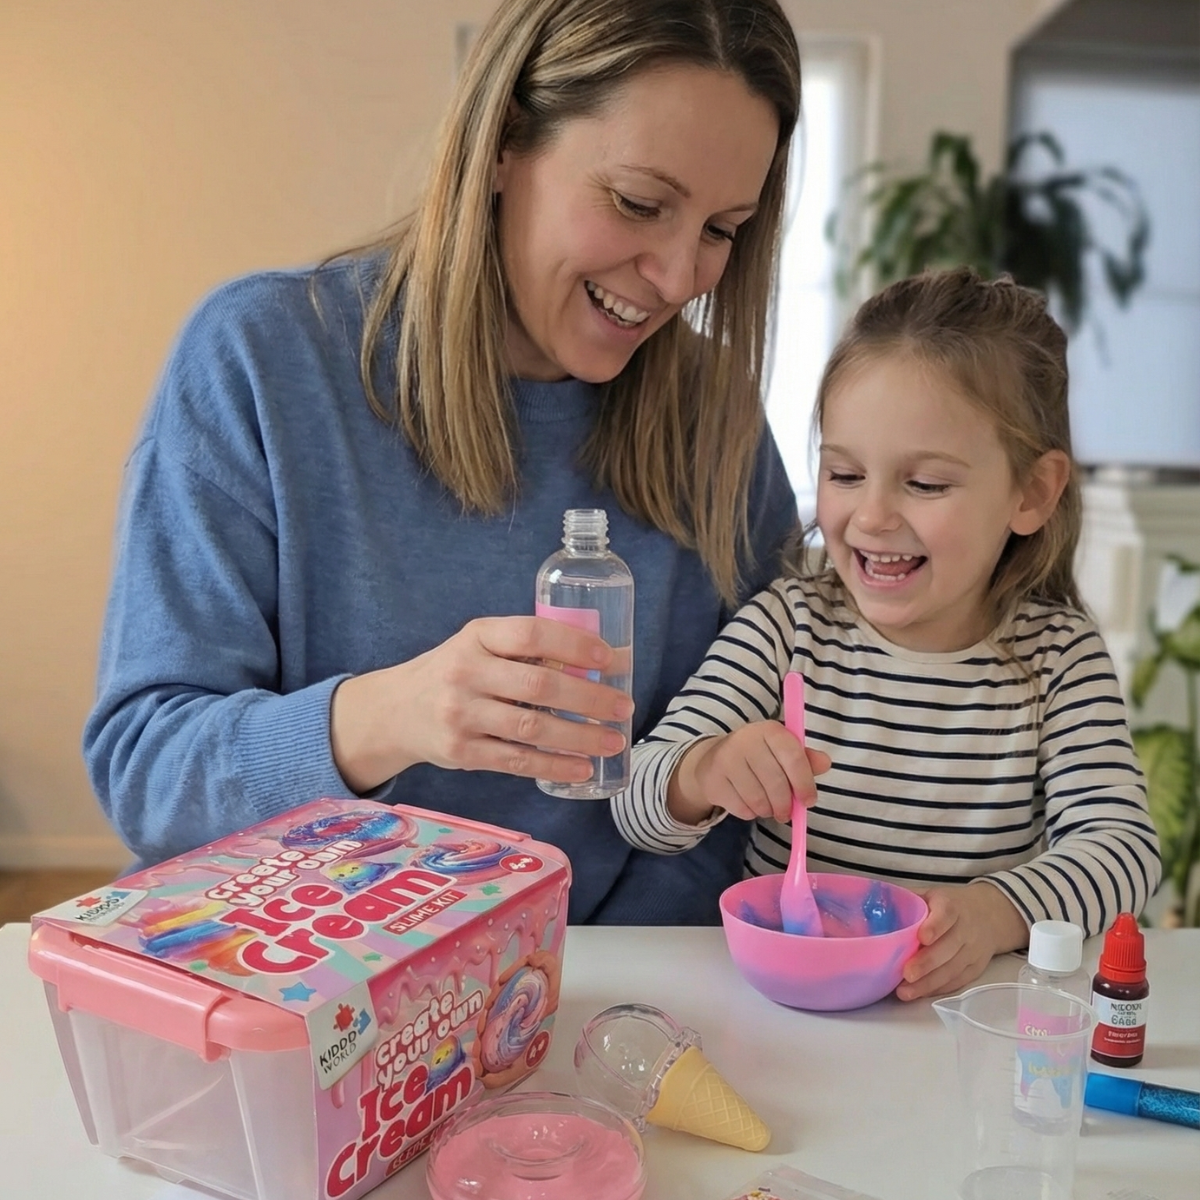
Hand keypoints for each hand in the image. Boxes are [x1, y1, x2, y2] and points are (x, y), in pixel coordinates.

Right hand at [330, 616, 633, 791]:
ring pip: (531, 729)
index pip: (531, 634)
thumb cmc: (456, 671)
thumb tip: (605, 659)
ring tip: (613, 740)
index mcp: (476, 636)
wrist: (396, 710)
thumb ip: (527, 650)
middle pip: (538, 686)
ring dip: (579, 737)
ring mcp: (460, 715)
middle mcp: (465, 672)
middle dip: (588, 698)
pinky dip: (554, 766)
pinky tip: (582, 767)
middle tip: (623, 706)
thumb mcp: (481, 645)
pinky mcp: (461, 752)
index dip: (574, 645)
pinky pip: (516, 762)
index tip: (609, 658)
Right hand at [668, 722, 830, 825]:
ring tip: (767, 807)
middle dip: (785, 804)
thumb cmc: (758, 757)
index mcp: (770, 730)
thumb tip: (826, 763)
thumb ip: (805, 759)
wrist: (714, 760)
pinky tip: (748, 803)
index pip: (793, 757)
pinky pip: (741, 808)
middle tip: (785, 813)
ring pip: (758, 799)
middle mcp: (746, 739)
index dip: (804, 783)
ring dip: (767, 810)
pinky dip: (749, 813)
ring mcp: (726, 758)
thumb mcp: (782, 753)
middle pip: (775, 782)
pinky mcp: (713, 779)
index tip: (809, 801)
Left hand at [895, 882, 1027, 1000]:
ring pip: (953, 969)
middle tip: (906, 973)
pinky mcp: (975, 969)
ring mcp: (973, 951)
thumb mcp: (931, 894)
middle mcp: (966, 929)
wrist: (988, 916)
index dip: (936, 926)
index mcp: (952, 906)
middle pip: (949, 947)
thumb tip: (871, 906)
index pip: (946, 915)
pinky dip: (938, 989)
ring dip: (929, 983)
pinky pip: (957, 981)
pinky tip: (920, 993)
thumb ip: (907, 900)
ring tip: (905, 992)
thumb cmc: (949, 905)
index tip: (921, 937)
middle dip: (927, 963)